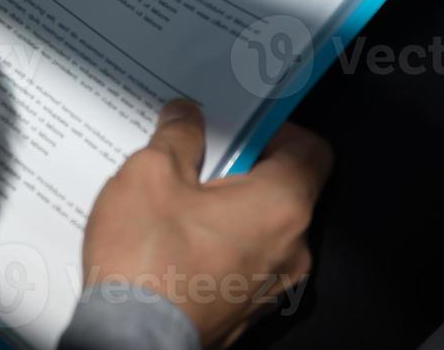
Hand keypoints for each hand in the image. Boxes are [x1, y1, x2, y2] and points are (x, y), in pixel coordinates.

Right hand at [81, 100, 331, 347]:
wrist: (132, 339)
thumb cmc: (148, 257)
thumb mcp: (150, 174)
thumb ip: (177, 136)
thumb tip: (187, 115)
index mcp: (281, 206)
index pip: (311, 150)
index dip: (277, 128)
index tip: (239, 124)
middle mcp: (293, 249)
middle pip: (284, 189)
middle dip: (240, 167)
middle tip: (194, 157)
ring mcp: (273, 287)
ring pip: (261, 229)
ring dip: (227, 208)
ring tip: (175, 200)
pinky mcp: (247, 311)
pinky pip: (244, 262)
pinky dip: (219, 244)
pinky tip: (173, 240)